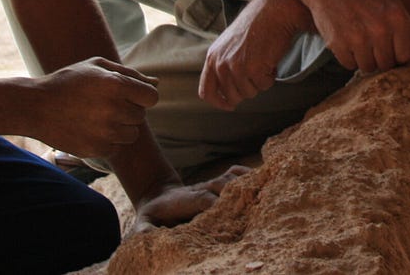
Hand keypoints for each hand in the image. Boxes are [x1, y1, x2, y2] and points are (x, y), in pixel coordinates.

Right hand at [30, 57, 158, 158]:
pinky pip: (115, 147)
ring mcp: (104, 132)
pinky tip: (89, 129)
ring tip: (98, 117)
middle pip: (141, 116)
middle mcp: (113, 109)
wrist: (35, 106)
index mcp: (116, 85)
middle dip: (128, 110)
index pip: (152, 97)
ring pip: (131, 135)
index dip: (141, 96)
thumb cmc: (69, 81)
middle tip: (105, 105)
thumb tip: (156, 83)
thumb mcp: (97, 66)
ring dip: (121, 128)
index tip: (127, 95)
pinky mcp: (95, 149)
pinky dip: (107, 141)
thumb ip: (130, 74)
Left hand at [127, 164, 252, 232]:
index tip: (230, 216)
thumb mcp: (144, 221)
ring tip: (265, 191)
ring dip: (246, 182)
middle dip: (237, 193)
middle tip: (255, 204)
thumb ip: (144, 228)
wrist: (158, 195)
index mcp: (187, 200)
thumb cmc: (153, 215)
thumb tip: (143, 236)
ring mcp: (211, 184)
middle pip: (223, 186)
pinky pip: (236, 173)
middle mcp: (202, 189)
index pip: (206, 199)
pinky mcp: (218, 182)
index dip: (217, 204)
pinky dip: (249, 174)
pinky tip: (264, 179)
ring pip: (231, 178)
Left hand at [199, 0, 306, 110]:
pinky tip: (270, 59)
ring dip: (260, 81)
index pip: (206, 92)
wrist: (273, 11)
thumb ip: (223, 65)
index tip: (230, 105)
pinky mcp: (253, 69)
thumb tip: (227, 94)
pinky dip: (271, 76)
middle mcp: (220, 64)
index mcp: (212, 58)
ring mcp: (235, 67)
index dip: (219, 102)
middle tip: (257, 72)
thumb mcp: (229, 45)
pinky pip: (264, 86)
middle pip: (233, 96)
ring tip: (263, 61)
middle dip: (247, 89)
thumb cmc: (256, 26)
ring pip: (250, 93)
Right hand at [297, 0, 409, 72]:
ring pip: (368, 67)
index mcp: (396, 17)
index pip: (406, 55)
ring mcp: (358, 38)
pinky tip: (346, 40)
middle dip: (380, 57)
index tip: (390, 48)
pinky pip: (349, 65)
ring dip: (364, 58)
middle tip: (371, 44)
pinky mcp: (338, 44)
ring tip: (359, 41)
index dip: (397, 54)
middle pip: (386, 64)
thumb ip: (406, 25)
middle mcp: (380, 29)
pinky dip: (348, 57)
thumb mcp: (391, 2)